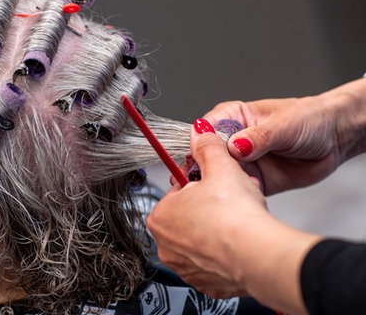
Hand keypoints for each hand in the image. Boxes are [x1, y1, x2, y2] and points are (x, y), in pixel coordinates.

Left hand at [148, 119, 320, 313]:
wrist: (258, 255)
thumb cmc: (235, 215)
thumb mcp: (221, 167)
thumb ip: (208, 147)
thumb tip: (201, 133)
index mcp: (160, 216)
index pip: (178, 192)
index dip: (202, 183)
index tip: (216, 183)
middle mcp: (166, 245)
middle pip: (190, 216)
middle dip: (211, 206)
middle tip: (231, 201)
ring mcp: (185, 267)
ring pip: (203, 240)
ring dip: (219, 229)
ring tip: (240, 220)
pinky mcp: (206, 284)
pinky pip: (215, 264)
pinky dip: (227, 254)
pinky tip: (241, 243)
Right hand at [203, 78, 365, 194]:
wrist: (336, 139)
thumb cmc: (310, 119)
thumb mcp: (283, 125)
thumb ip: (257, 138)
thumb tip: (234, 147)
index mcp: (233, 117)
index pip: (205, 130)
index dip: (199, 145)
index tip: (199, 158)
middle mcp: (232, 140)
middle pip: (205, 156)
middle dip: (203, 168)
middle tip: (205, 179)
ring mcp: (241, 162)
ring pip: (218, 175)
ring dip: (220, 184)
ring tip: (229, 188)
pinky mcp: (252, 180)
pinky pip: (237, 190)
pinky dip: (238, 195)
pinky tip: (245, 195)